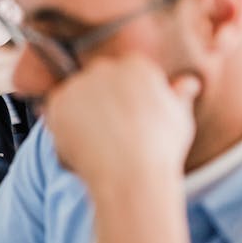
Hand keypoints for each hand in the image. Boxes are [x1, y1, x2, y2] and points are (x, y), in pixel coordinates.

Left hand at [43, 54, 199, 196]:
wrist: (131, 177)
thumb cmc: (160, 153)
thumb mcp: (180, 121)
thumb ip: (179, 97)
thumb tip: (187, 83)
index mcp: (137, 66)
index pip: (122, 73)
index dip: (122, 100)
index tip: (126, 120)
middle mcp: (106, 67)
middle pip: (96, 81)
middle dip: (99, 103)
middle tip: (108, 134)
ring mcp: (80, 83)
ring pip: (74, 97)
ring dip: (79, 116)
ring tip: (95, 144)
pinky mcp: (58, 101)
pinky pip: (53, 112)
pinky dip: (61, 129)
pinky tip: (80, 147)